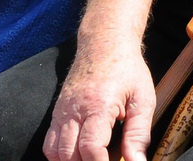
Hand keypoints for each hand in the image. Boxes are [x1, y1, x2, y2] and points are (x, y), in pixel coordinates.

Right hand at [44, 36, 156, 160]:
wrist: (104, 42)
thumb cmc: (126, 68)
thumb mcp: (143, 98)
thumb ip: (139, 134)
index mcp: (98, 105)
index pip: (91, 147)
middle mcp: (74, 109)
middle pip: (69, 154)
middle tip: (105, 159)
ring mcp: (62, 111)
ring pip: (55, 152)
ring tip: (93, 158)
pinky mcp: (57, 112)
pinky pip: (50, 143)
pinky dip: (61, 156)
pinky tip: (78, 155)